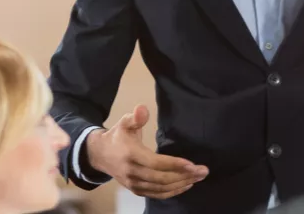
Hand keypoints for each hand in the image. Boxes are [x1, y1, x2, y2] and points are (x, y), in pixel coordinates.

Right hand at [86, 105, 208, 198]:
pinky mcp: (137, 190)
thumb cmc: (118, 137)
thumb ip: (135, 117)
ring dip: (182, 184)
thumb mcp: (124, 123)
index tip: (192, 164)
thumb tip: (143, 109)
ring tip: (198, 177)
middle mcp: (132, 172)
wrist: (100, 155)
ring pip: (161, 188)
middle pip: (161, 178)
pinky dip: (173, 192)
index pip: (155, 163)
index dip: (174, 164)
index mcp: (131, 154)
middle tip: (203, 171)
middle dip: (184, 175)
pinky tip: (186, 185)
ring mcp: (134, 184)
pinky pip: (157, 194)